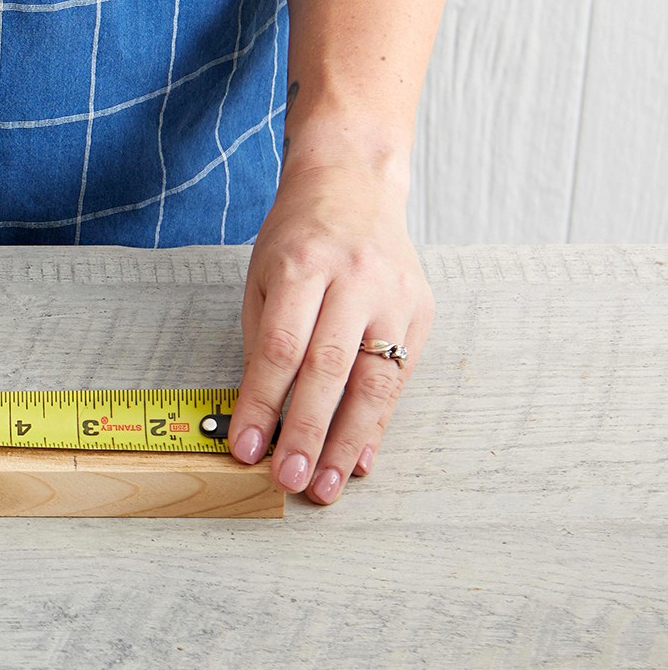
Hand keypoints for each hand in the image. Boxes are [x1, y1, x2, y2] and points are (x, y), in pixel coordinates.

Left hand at [228, 161, 432, 504]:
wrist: (354, 184)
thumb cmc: (297, 236)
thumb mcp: (262, 274)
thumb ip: (262, 340)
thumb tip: (259, 416)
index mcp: (301, 265)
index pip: (280, 347)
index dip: (262, 403)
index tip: (246, 449)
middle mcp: (353, 280)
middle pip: (329, 369)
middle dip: (308, 433)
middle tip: (290, 480)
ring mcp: (394, 296)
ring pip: (374, 381)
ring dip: (349, 442)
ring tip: (327, 485)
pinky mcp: (422, 310)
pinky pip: (400, 377)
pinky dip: (379, 423)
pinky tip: (361, 458)